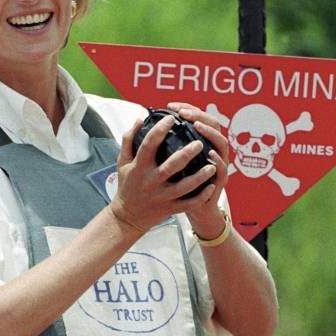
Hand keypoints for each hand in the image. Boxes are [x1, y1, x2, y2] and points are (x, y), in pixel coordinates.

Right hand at [109, 110, 220, 233]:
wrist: (127, 217)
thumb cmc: (127, 185)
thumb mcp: (123, 162)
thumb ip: (129, 140)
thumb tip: (140, 119)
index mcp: (139, 167)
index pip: (149, 145)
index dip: (160, 130)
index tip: (171, 118)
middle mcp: (151, 181)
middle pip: (171, 166)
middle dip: (186, 154)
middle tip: (199, 142)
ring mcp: (162, 196)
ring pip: (184, 187)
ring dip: (200, 176)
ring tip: (212, 165)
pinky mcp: (170, 208)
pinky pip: (188, 204)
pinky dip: (201, 196)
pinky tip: (211, 186)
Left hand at [166, 102, 229, 240]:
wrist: (195, 210)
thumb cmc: (178, 185)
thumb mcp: (168, 163)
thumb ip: (161, 145)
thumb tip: (141, 125)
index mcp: (200, 143)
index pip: (198, 117)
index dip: (188, 109)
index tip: (172, 107)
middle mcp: (212, 149)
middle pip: (213, 125)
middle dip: (199, 116)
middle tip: (184, 114)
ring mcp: (218, 163)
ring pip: (221, 144)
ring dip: (210, 134)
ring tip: (197, 127)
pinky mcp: (219, 181)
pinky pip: (222, 170)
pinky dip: (217, 161)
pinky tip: (209, 155)